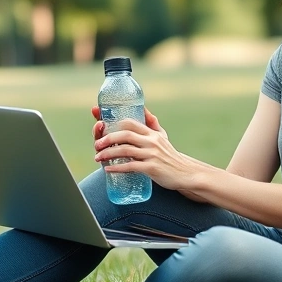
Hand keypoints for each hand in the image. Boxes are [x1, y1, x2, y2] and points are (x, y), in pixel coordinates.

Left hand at [90, 106, 205, 193]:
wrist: (185, 173)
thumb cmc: (170, 155)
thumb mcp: (162, 136)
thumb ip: (152, 123)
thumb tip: (143, 108)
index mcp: (151, 133)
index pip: (129, 123)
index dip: (113, 124)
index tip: (101, 128)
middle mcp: (151, 141)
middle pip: (124, 135)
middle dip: (107, 139)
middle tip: (96, 145)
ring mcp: (152, 155)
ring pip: (125, 151)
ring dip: (108, 154)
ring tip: (97, 158)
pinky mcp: (152, 168)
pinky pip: (131, 166)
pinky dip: (117, 168)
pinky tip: (108, 170)